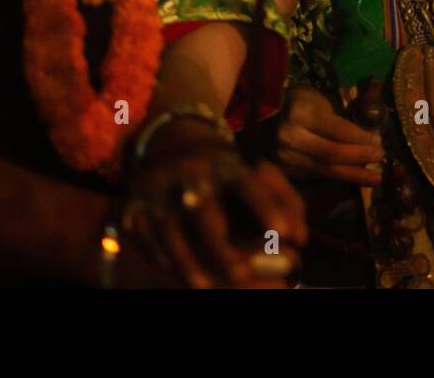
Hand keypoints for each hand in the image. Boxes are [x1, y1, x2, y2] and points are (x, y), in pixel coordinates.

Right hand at [121, 122, 306, 287]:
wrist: (173, 146)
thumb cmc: (228, 174)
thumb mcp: (258, 174)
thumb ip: (287, 203)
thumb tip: (299, 239)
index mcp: (226, 163)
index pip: (247, 184)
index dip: (266, 207)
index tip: (284, 233)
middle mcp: (190, 171)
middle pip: (205, 213)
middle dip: (224, 250)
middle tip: (242, 275)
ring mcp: (158, 190)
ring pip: (172, 233)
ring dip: (191, 266)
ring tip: (209, 287)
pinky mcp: (134, 207)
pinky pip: (149, 243)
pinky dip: (166, 263)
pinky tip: (184, 275)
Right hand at [276, 85, 384, 185]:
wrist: (258, 116)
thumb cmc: (295, 103)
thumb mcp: (316, 101)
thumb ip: (337, 121)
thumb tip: (368, 140)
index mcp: (300, 113)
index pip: (337, 130)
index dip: (361, 139)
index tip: (380, 143)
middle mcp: (289, 136)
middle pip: (332, 153)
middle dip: (360, 158)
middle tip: (381, 159)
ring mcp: (283, 156)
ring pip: (325, 170)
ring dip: (353, 174)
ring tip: (374, 178)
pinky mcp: (282, 171)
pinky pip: (315, 176)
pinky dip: (336, 177)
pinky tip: (352, 177)